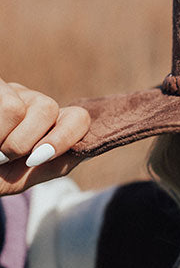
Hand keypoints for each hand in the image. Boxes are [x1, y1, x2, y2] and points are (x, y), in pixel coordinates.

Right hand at [0, 77, 90, 195]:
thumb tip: (83, 149)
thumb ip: (57, 164)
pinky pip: (2, 103)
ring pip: (17, 108)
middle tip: (2, 155)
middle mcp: (33, 103)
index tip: (36, 159)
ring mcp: (10, 91)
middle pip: (48, 109)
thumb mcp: (24, 176)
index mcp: (50, 126)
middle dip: (23, 143)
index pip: (77, 118)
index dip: (63, 137)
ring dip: (0, 138)